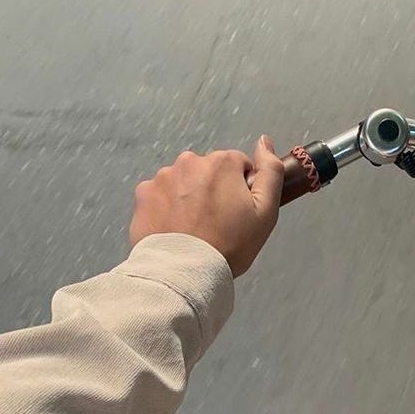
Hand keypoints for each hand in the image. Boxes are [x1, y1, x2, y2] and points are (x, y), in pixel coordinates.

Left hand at [129, 136, 283, 275]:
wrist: (185, 272)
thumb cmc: (229, 245)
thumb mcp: (265, 213)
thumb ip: (271, 173)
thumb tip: (264, 141)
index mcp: (221, 163)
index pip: (238, 165)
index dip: (241, 189)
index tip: (238, 213)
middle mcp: (189, 161)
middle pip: (208, 172)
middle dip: (213, 191)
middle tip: (216, 224)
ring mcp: (163, 177)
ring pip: (182, 183)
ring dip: (188, 198)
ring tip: (193, 229)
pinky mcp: (143, 195)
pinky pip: (160, 196)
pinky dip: (166, 208)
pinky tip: (174, 230)